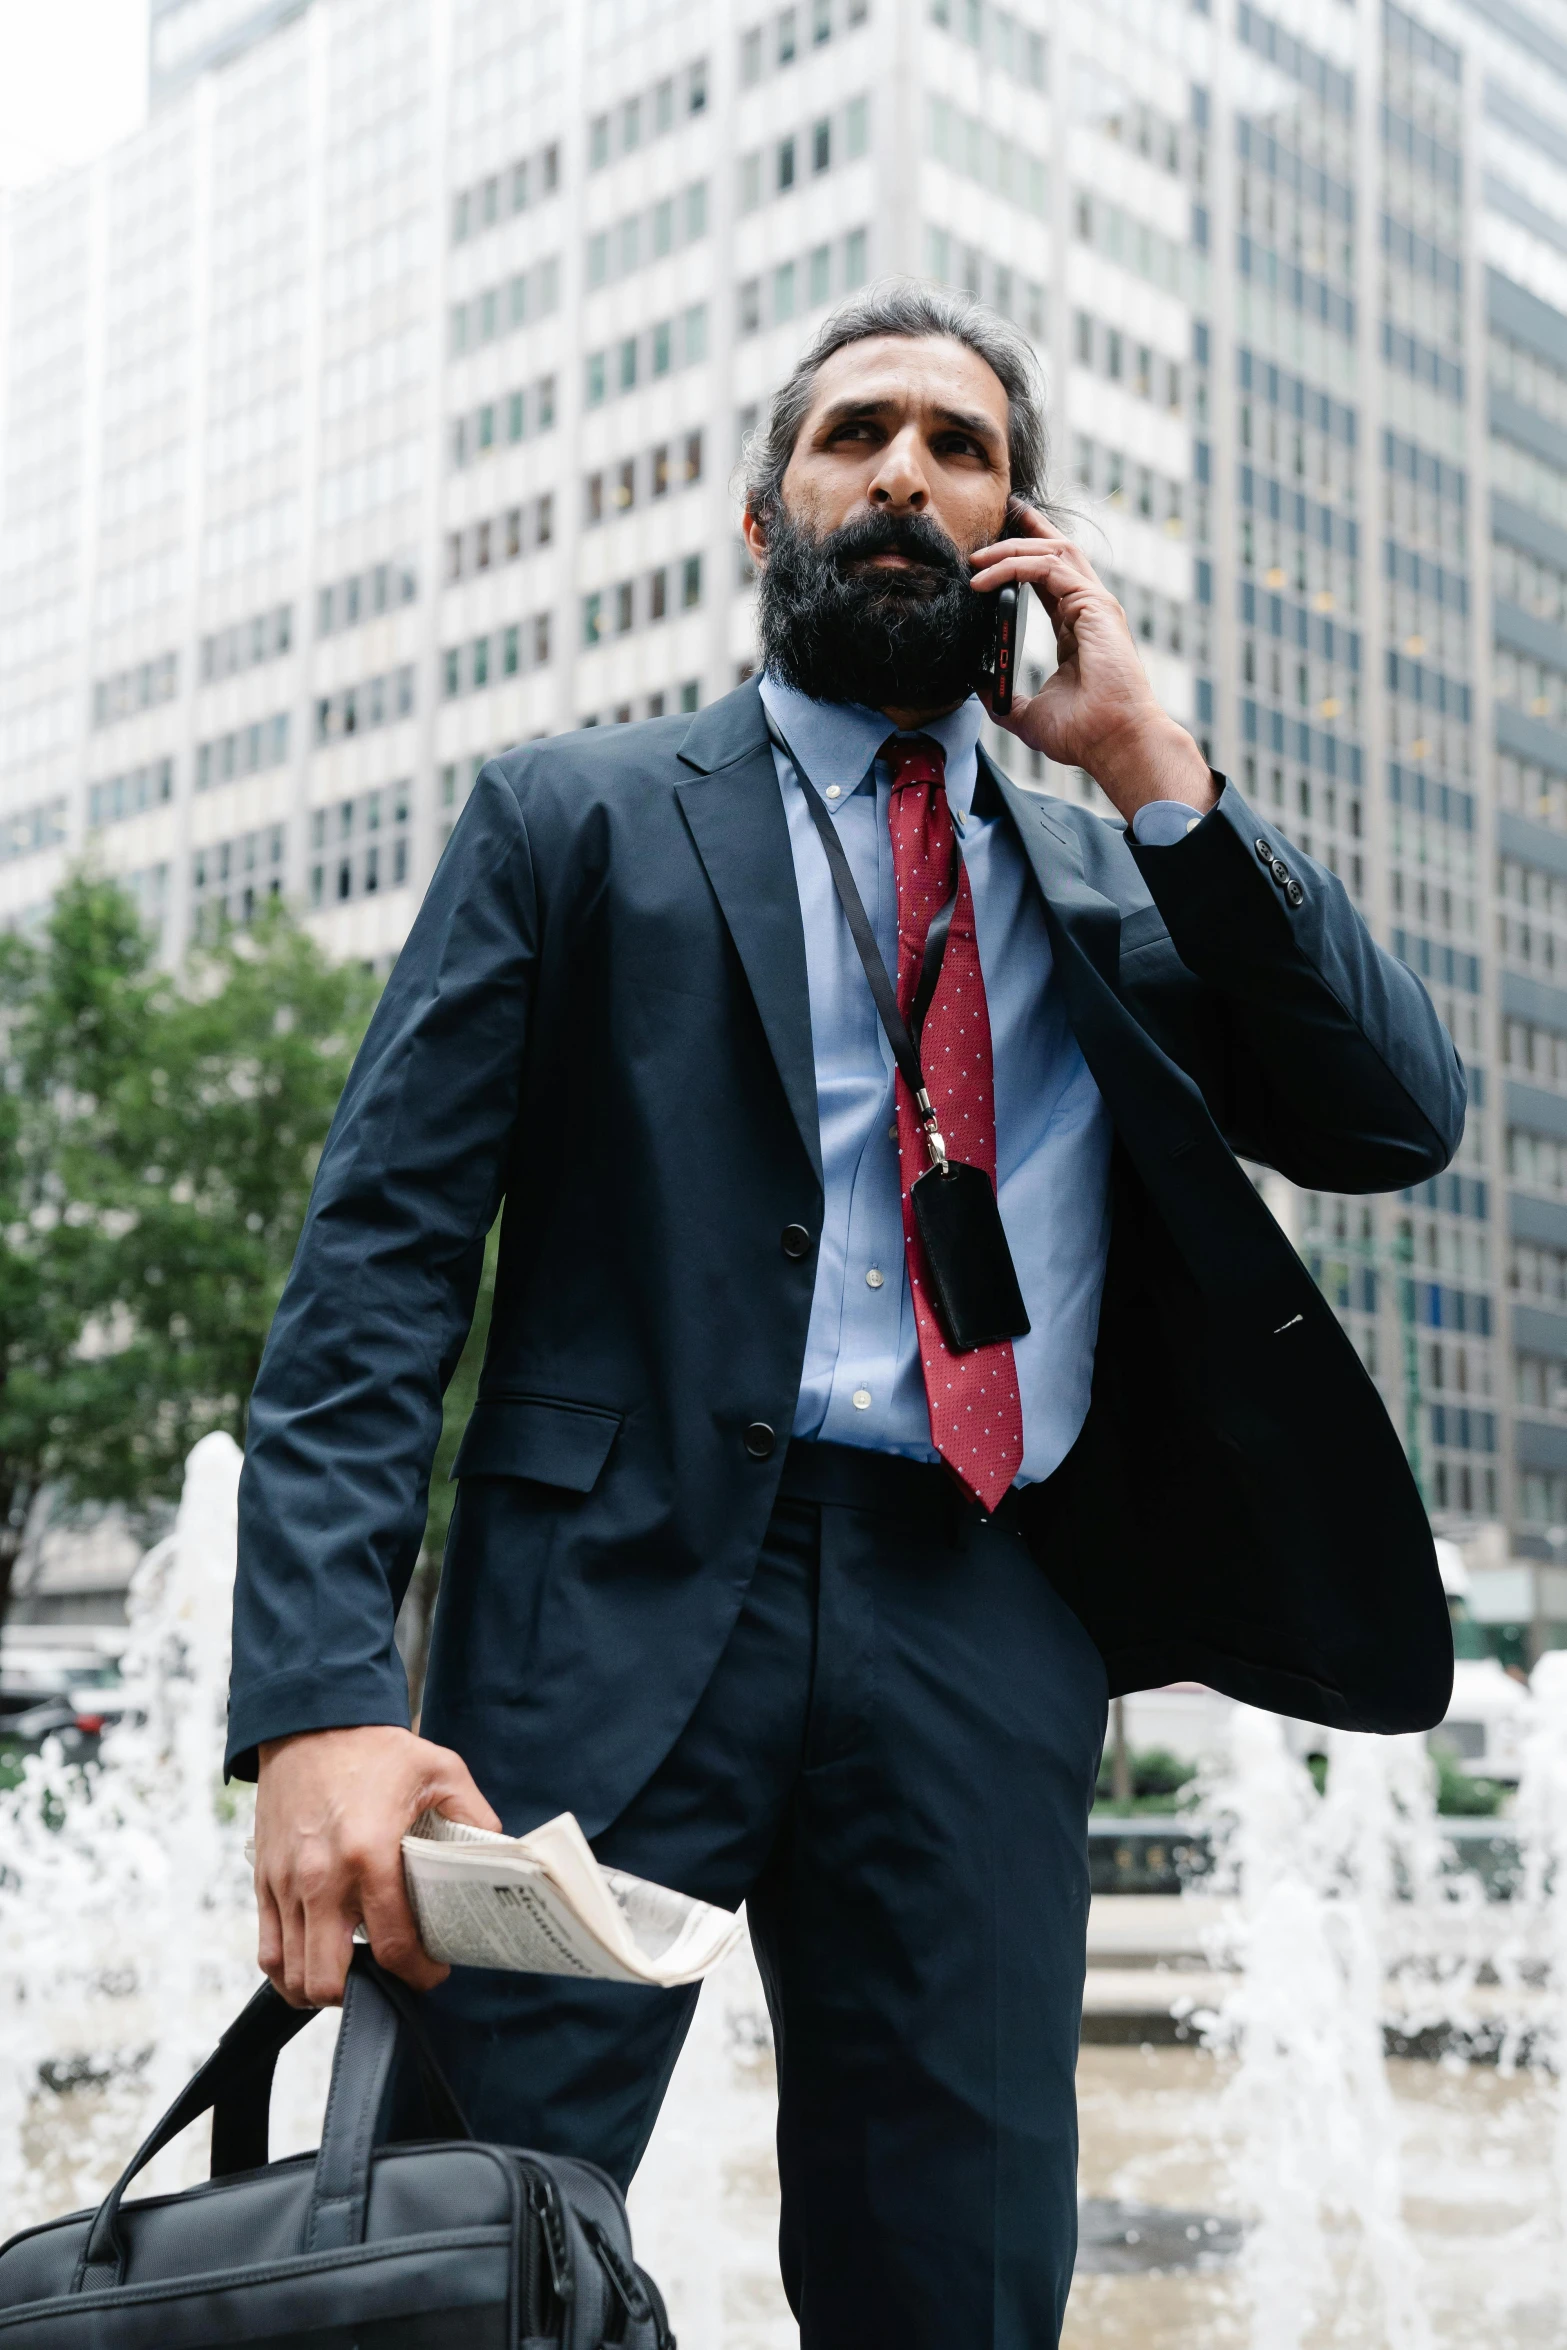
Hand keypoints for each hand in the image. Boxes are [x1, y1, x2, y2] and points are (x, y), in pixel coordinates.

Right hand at [253, 1724, 500, 2007]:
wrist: (310, 1721)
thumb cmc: (374, 1748)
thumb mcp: (441, 1770)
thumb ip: (473, 1817)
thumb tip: (498, 1854)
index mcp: (370, 1855)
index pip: (394, 1947)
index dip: (420, 1975)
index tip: (434, 1972)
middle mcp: (322, 1880)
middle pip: (330, 1981)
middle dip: (365, 1995)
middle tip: (391, 1978)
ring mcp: (286, 1886)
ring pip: (292, 1976)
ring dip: (323, 1990)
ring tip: (353, 1977)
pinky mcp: (263, 1883)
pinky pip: (267, 1952)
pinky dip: (288, 1972)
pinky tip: (315, 1964)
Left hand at [970, 506, 1215, 824]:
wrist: (1112, 742)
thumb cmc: (1082, 733)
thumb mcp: (1026, 713)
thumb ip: (1002, 695)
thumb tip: (976, 683)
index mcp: (1076, 627)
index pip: (1047, 577)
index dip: (1020, 556)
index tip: (990, 549)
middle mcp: (1088, 609)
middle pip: (1056, 550)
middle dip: (1023, 530)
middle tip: (991, 519)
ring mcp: (1094, 604)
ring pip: (1053, 551)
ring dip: (1012, 547)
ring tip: (977, 557)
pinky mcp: (1094, 604)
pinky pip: (1048, 567)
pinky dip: (1014, 566)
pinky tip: (985, 580)